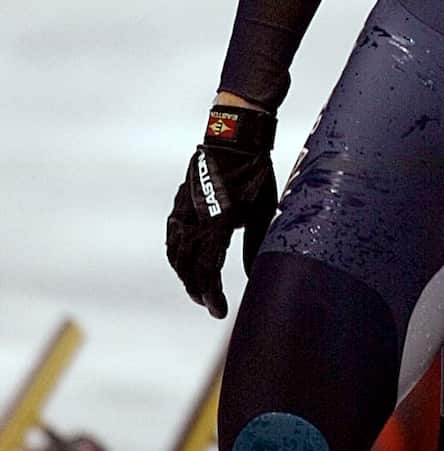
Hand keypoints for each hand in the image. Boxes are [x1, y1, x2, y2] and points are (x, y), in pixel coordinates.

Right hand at [165, 104, 278, 317]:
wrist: (234, 139)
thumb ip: (256, 245)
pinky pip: (172, 237)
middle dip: (198, 292)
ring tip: (198, 290)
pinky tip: (186, 264)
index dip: (212, 296)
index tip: (219, 312)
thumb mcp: (264, 210)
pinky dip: (177, 256)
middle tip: (211, 305)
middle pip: (188, 269)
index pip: (209, 271)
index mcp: (219, 223)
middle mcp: (195, 219)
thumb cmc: (255, 173)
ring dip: (185, 276)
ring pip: (176, 255)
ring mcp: (183, 210)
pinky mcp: (179, 203)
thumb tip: (253, 276)